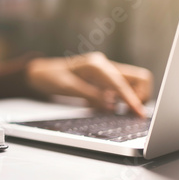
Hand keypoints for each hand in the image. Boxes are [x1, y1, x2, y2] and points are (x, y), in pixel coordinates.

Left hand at [26, 52, 151, 116]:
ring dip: (129, 98)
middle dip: (139, 95)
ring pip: (131, 84)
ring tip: (117, 111)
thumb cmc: (50, 77)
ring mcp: (104, 73)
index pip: (121, 84)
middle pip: (138, 78)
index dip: (132, 100)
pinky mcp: (101, 81)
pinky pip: (119, 91)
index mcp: (96, 65)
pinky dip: (118, 100)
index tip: (139, 114)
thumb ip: (91, 95)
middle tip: (129, 111)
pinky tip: (105, 107)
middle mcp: (104, 66)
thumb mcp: (67, 87)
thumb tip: (112, 106)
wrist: (39, 74)